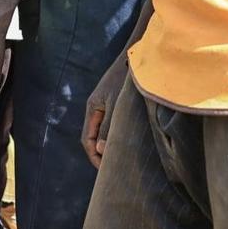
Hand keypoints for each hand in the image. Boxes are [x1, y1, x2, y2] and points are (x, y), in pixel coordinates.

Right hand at [82, 53, 127, 167]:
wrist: (139, 56)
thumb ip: (110, 127)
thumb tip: (100, 151)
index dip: (95, 157)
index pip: (87, 140)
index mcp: (93, 108)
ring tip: (124, 159)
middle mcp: (97, 107)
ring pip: (105, 131)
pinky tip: (131, 142)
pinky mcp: (118, 101)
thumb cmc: (127, 79)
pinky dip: (119, 135)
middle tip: (116, 170)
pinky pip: (114, 124)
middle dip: (103, 154)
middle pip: (95, 138)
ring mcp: (107, 104)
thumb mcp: (118, 105)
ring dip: (112, 145)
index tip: (106, 172)